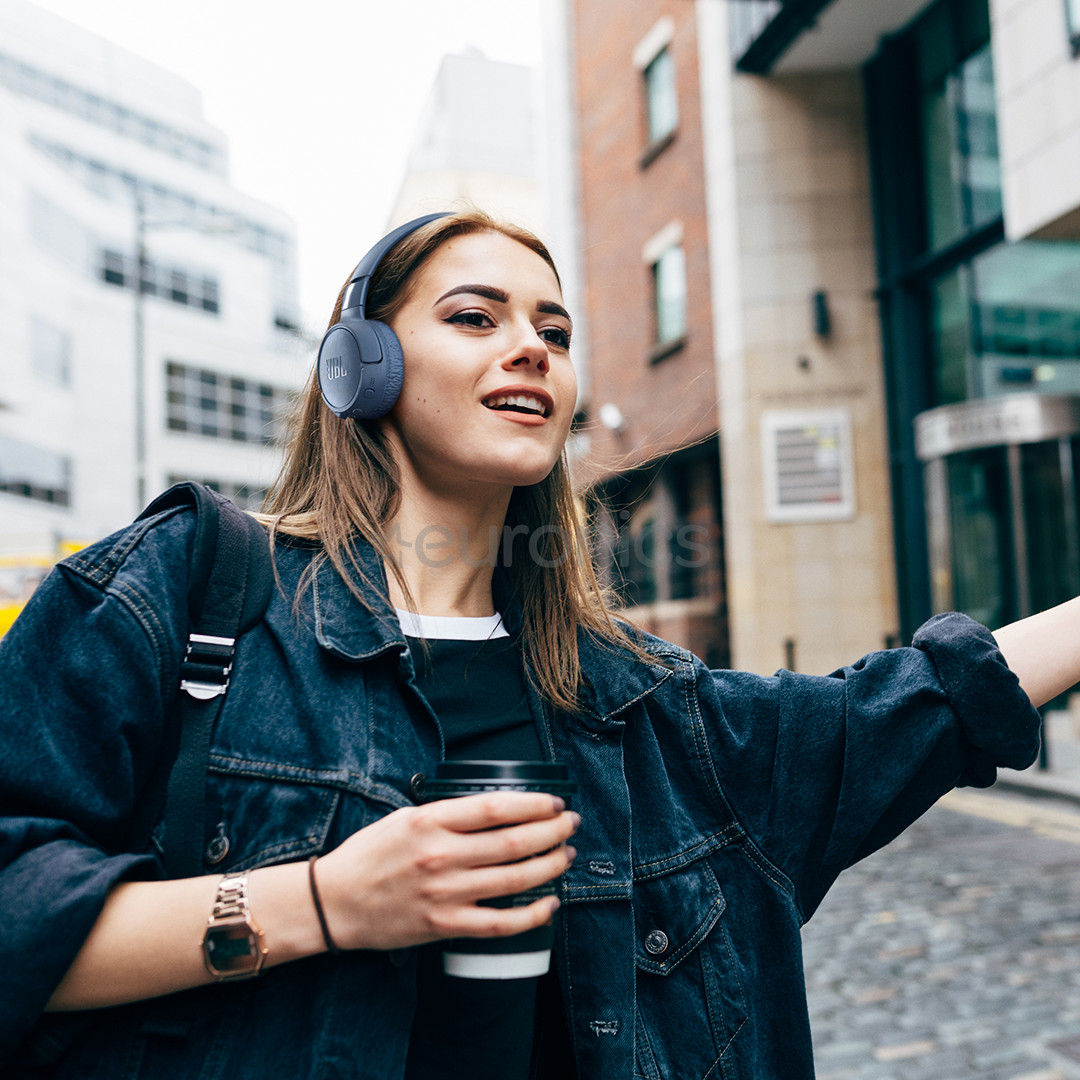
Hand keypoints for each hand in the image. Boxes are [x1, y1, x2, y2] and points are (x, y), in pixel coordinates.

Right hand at [312, 793, 578, 950]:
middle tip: (570, 824)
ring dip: (550, 865)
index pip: (496, 808)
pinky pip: (500, 924)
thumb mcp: (405, 818)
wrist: (334, 902)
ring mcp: (445, 894)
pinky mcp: (445, 926)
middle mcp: (441, 856)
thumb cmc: (369, 855)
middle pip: (514, 842)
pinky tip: (549, 903)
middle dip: (553, 831)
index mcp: (431, 822)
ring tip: (566, 854)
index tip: (554, 802)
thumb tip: (497, 808)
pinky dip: (532, 914)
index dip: (534, 804)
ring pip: (515, 879)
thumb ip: (447, 813)